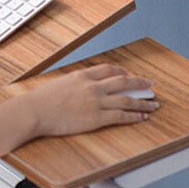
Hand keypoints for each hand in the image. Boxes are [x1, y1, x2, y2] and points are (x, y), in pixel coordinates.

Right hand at [26, 64, 157, 137]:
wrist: (35, 111)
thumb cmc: (41, 99)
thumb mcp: (58, 83)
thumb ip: (72, 83)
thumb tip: (76, 86)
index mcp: (82, 76)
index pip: (108, 69)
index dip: (122, 71)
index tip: (129, 74)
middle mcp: (92, 86)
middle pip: (123, 81)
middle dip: (139, 82)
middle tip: (150, 84)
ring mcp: (96, 102)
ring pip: (127, 99)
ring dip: (142, 101)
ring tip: (153, 103)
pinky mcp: (96, 118)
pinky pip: (121, 116)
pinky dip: (134, 116)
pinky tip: (141, 117)